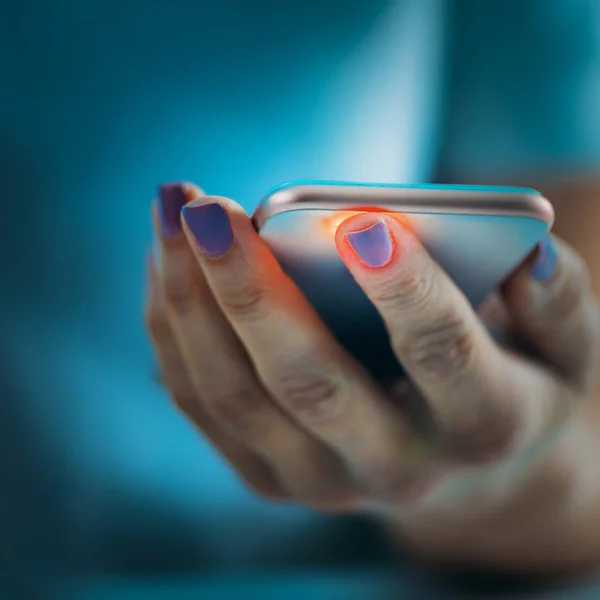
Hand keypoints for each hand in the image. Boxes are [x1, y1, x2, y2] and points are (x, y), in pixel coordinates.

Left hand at [146, 183, 599, 555]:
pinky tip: (167, 260)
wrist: (452, 464)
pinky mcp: (266, 474)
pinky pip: (201, 401)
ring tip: (171, 213)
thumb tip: (528, 251)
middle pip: (309, 382)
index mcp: (481, 427)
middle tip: (206, 207)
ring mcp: (319, 481)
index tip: (360, 221)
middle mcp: (393, 469)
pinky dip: (175, 326)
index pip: (443, 358)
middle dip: (252, 289)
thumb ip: (559, 302)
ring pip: (235, 394)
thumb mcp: (562, 348)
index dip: (407, 291)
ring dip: (192, 300)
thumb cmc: (509, 384)